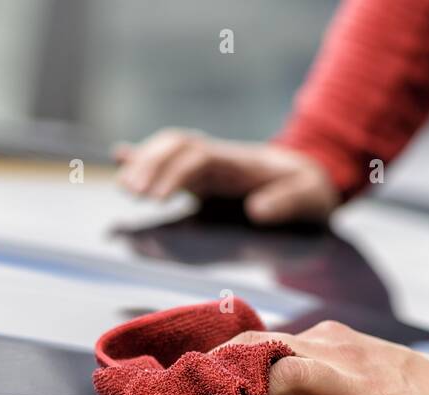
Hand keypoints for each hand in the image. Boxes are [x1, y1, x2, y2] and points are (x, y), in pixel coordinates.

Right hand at [114, 129, 339, 223]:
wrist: (310, 176)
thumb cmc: (309, 189)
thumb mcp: (309, 197)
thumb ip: (287, 203)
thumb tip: (256, 212)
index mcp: (238, 162)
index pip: (198, 159)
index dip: (173, 174)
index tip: (155, 199)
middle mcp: (218, 158)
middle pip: (176, 147)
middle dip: (149, 166)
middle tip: (130, 194)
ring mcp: (208, 164)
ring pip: (168, 149)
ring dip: (143, 162)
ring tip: (124, 187)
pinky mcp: (202, 175)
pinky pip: (169, 160)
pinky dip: (143, 156)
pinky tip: (118, 155)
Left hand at [217, 321, 428, 394]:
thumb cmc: (413, 393)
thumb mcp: (357, 366)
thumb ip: (311, 375)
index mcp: (327, 341)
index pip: (258, 340)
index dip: (221, 361)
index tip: (192, 383)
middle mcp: (336, 355)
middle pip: (262, 350)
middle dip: (225, 376)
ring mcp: (358, 387)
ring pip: (289, 375)